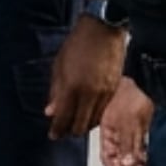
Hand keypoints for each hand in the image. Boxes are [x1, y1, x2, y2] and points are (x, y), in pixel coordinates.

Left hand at [45, 17, 124, 138]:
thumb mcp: (59, 67)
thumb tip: (50, 112)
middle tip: (63, 131)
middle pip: (80, 125)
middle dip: (70, 131)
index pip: (63, 119)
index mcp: (72, 88)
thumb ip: (55, 92)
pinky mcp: (114, 90)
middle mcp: (89, 94)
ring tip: (75, 122)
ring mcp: (104, 93)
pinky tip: (88, 113)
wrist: (102, 30)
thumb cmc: (77, 44)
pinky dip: (95, 116)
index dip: (57, 130)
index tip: (53, 135)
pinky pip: (104, 112)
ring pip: (94, 121)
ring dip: (83, 125)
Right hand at [99, 76, 151, 165]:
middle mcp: (116, 136)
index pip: (110, 160)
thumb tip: (126, 163)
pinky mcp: (140, 129)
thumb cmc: (130, 96)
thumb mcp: (128, 121)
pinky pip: (142, 149)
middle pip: (122, 161)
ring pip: (133, 156)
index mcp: (107, 134)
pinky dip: (147, 159)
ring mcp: (128, 133)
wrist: (144, 78)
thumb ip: (128, 142)